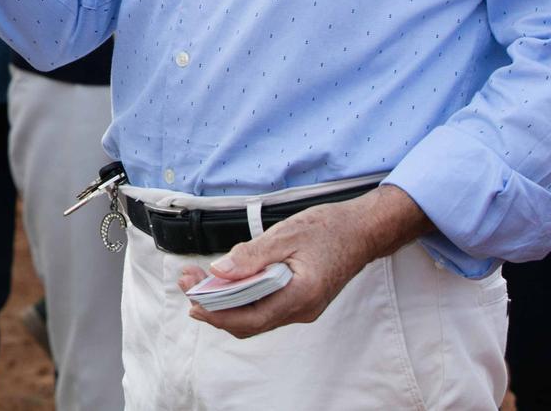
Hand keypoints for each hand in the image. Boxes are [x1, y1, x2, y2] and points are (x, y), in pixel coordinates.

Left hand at [174, 185, 429, 338]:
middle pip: (250, 323)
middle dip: (214, 308)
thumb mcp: (286, 233)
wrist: (362, 230)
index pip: (251, 317)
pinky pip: (265, 308)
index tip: (191, 298)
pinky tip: (226, 281)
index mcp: (301, 294)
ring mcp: (302, 308)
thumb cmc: (329, 228)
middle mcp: (302, 309)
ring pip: (256, 318)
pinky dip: (242, 299)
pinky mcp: (300, 301)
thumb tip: (219, 271)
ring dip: (226, 303)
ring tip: (200, 280)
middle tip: (187, 282)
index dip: (218, 313)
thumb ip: (253, 255)